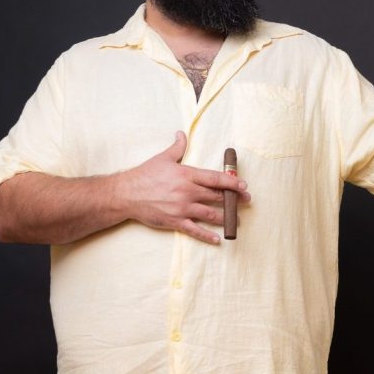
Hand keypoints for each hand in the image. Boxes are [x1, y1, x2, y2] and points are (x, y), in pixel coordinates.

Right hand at [118, 131, 249, 243]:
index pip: (215, 179)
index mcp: (187, 175)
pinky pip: (195, 230)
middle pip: (217, 196)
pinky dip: (208, 236)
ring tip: (237, 220)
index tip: (244, 186)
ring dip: (226, 217)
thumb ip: (177, 147)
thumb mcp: (163, 158)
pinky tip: (218, 239)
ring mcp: (183, 208)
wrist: (127, 194)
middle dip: (234, 200)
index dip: (232, 182)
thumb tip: (181, 133)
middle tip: (246, 201)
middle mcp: (188, 191)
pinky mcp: (175, 221)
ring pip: (211, 214)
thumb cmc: (144, 175)